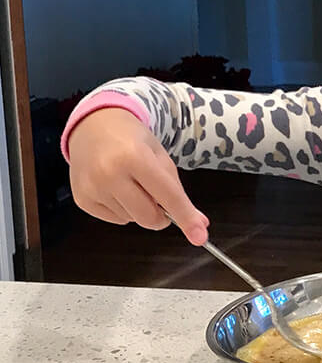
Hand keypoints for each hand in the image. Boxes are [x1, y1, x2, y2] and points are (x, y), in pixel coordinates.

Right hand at [67, 108, 208, 244]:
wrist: (94, 126)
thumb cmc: (132, 140)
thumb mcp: (160, 156)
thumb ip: (178, 191)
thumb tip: (199, 224)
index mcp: (135, 157)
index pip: (168, 196)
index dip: (186, 217)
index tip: (200, 236)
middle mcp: (109, 173)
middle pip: (148, 217)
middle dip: (162, 216)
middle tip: (160, 199)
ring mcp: (92, 188)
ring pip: (132, 219)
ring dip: (139, 208)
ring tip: (131, 183)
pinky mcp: (81, 200)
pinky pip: (115, 220)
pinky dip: (123, 210)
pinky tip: (116, 188)